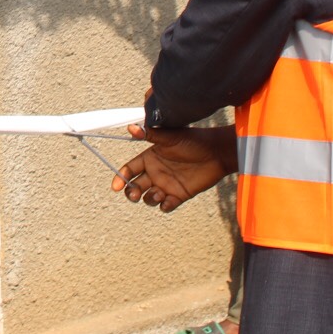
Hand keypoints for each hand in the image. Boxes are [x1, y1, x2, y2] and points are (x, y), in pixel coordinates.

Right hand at [112, 125, 232, 212]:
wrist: (216, 152)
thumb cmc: (193, 140)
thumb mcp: (169, 136)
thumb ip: (150, 134)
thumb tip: (130, 127)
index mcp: (150, 158)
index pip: (129, 169)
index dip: (121, 177)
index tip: (116, 185)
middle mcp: (155, 172)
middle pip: (135, 186)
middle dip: (131, 192)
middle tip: (134, 193)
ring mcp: (166, 185)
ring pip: (149, 198)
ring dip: (149, 198)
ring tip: (158, 193)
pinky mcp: (179, 195)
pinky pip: (166, 206)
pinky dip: (165, 206)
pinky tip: (169, 200)